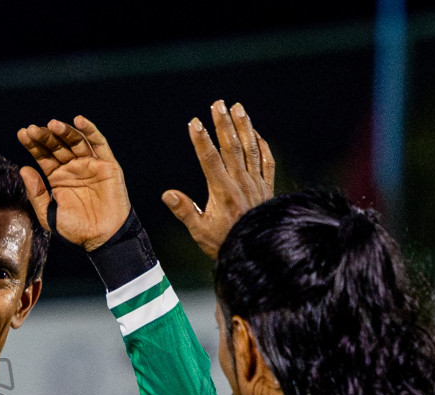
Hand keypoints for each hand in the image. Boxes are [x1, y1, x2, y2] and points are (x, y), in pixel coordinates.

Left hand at [17, 116, 129, 251]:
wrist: (103, 238)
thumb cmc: (76, 230)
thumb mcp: (49, 214)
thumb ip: (36, 193)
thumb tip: (23, 169)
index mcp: (58, 177)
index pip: (43, 156)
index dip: (33, 144)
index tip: (22, 134)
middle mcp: (73, 167)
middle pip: (57, 145)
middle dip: (45, 136)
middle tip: (33, 129)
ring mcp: (90, 164)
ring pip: (75, 141)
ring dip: (64, 131)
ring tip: (52, 125)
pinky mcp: (107, 164)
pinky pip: (98, 143)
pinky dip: (90, 130)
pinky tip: (79, 120)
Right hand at [163, 101, 274, 258]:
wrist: (256, 252)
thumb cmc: (225, 243)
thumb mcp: (199, 231)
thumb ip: (184, 210)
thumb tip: (167, 194)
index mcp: (223, 192)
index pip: (209, 160)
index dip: (201, 140)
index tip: (194, 123)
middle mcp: (241, 183)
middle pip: (231, 147)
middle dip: (223, 124)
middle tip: (218, 103)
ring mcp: (256, 184)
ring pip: (250, 149)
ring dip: (244, 127)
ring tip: (237, 108)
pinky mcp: (267, 188)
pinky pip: (267, 162)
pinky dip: (262, 146)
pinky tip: (256, 133)